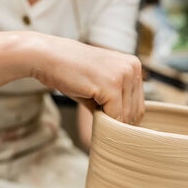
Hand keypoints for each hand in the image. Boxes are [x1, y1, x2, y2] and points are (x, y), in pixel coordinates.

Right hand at [30, 34, 144, 124]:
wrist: (48, 57)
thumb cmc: (72, 72)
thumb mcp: (101, 85)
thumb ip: (116, 102)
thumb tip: (125, 130)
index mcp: (134, 66)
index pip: (139, 104)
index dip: (124, 118)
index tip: (110, 122)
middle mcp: (133, 68)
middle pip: (135, 112)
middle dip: (118, 122)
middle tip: (100, 121)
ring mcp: (124, 75)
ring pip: (126, 116)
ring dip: (111, 122)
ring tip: (94, 113)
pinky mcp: (112, 85)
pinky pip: (115, 116)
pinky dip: (104, 121)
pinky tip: (92, 112)